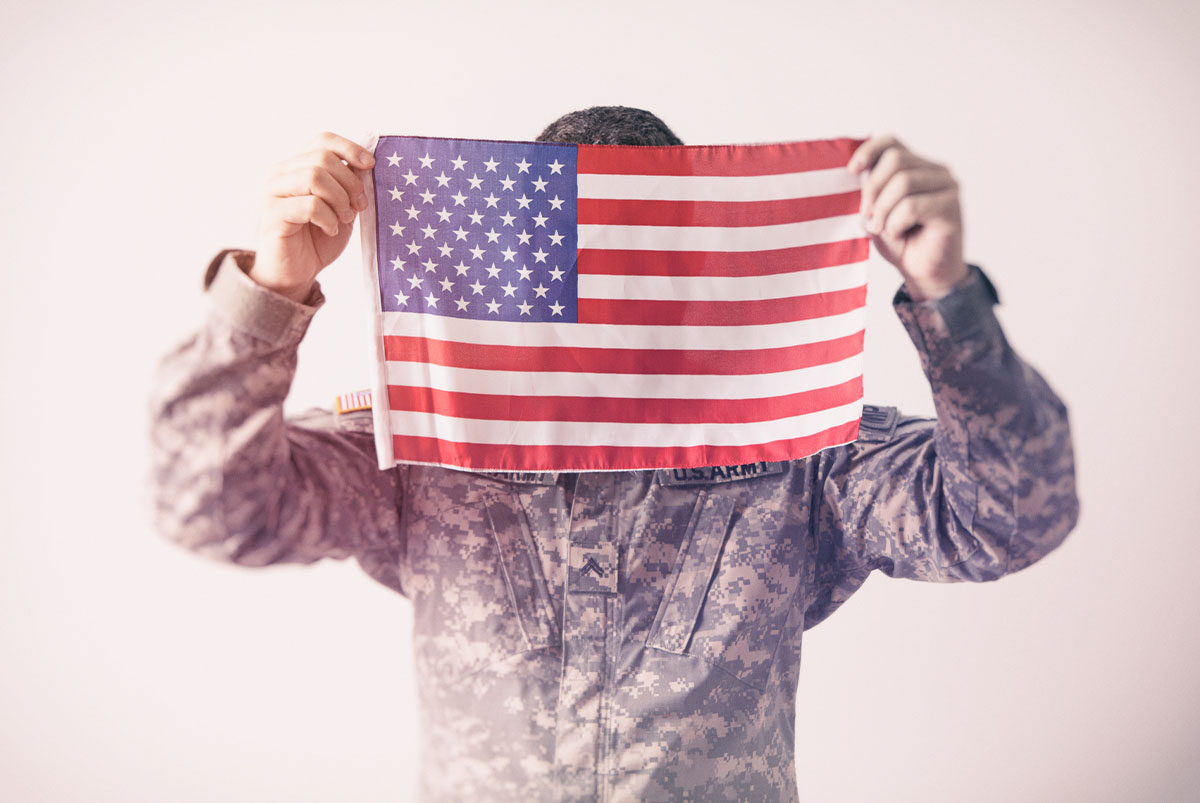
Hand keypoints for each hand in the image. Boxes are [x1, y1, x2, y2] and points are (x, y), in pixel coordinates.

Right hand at [250, 132, 375, 302]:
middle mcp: (279, 173)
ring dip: (339, 200)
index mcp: (295, 166)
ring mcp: (272, 193)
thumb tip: (365, 165)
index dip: (349, 148)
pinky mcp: (273, 215)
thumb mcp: (340, 206)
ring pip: (314, 177)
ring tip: (344, 219)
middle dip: (350, 182)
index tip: (370, 165)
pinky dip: (328, 218)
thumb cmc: (317, 238)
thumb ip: (347, 184)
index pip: (322, 140)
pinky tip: (330, 230)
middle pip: (322, 158)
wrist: (295, 273)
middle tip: (359, 206)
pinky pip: (310, 205)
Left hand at [848, 134, 967, 301]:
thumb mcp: (877, 212)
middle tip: (868, 215)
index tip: (852, 171)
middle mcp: (935, 171)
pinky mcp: (951, 207)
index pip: (891, 142)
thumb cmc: (901, 242)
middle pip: (895, 159)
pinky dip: (896, 223)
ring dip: (884, 209)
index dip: (869, 151)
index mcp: (916, 166)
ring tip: (882, 228)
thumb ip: (870, 191)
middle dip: (873, 188)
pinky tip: (898, 234)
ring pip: (904, 182)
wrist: (924, 273)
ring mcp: (947, 186)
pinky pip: (912, 206)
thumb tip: (857, 172)